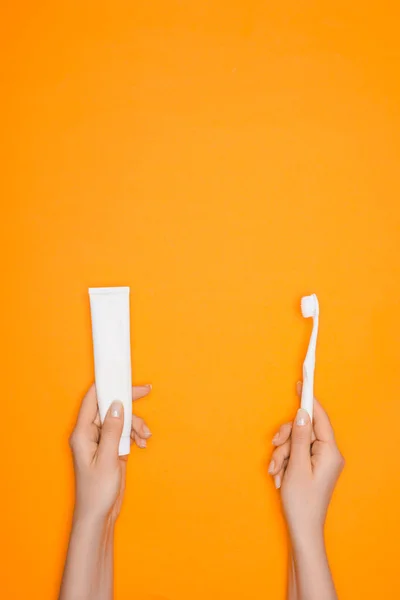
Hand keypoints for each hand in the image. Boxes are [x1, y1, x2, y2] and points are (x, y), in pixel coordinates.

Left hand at [69, 384, 151, 523]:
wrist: (99, 515)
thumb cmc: (96, 491)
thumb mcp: (108, 459)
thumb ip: (113, 430)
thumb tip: (118, 405)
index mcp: (82, 433)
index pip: (92, 399)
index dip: (107, 384)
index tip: (122, 376)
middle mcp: (90, 433)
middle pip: (110, 406)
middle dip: (129, 404)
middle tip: (146, 392)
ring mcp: (101, 440)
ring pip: (121, 419)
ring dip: (135, 424)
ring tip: (145, 437)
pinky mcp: (111, 448)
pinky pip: (124, 432)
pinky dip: (135, 434)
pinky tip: (142, 444)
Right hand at [268, 383, 343, 542]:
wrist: (302, 530)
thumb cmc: (302, 502)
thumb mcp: (296, 466)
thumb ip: (298, 437)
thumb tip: (302, 413)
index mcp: (330, 451)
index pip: (319, 418)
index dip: (308, 400)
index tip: (301, 383)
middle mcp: (327, 453)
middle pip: (302, 429)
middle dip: (285, 440)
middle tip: (275, 450)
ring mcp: (319, 460)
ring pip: (294, 441)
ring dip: (281, 454)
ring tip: (276, 472)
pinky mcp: (310, 466)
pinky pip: (294, 453)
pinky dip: (283, 462)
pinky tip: (279, 476)